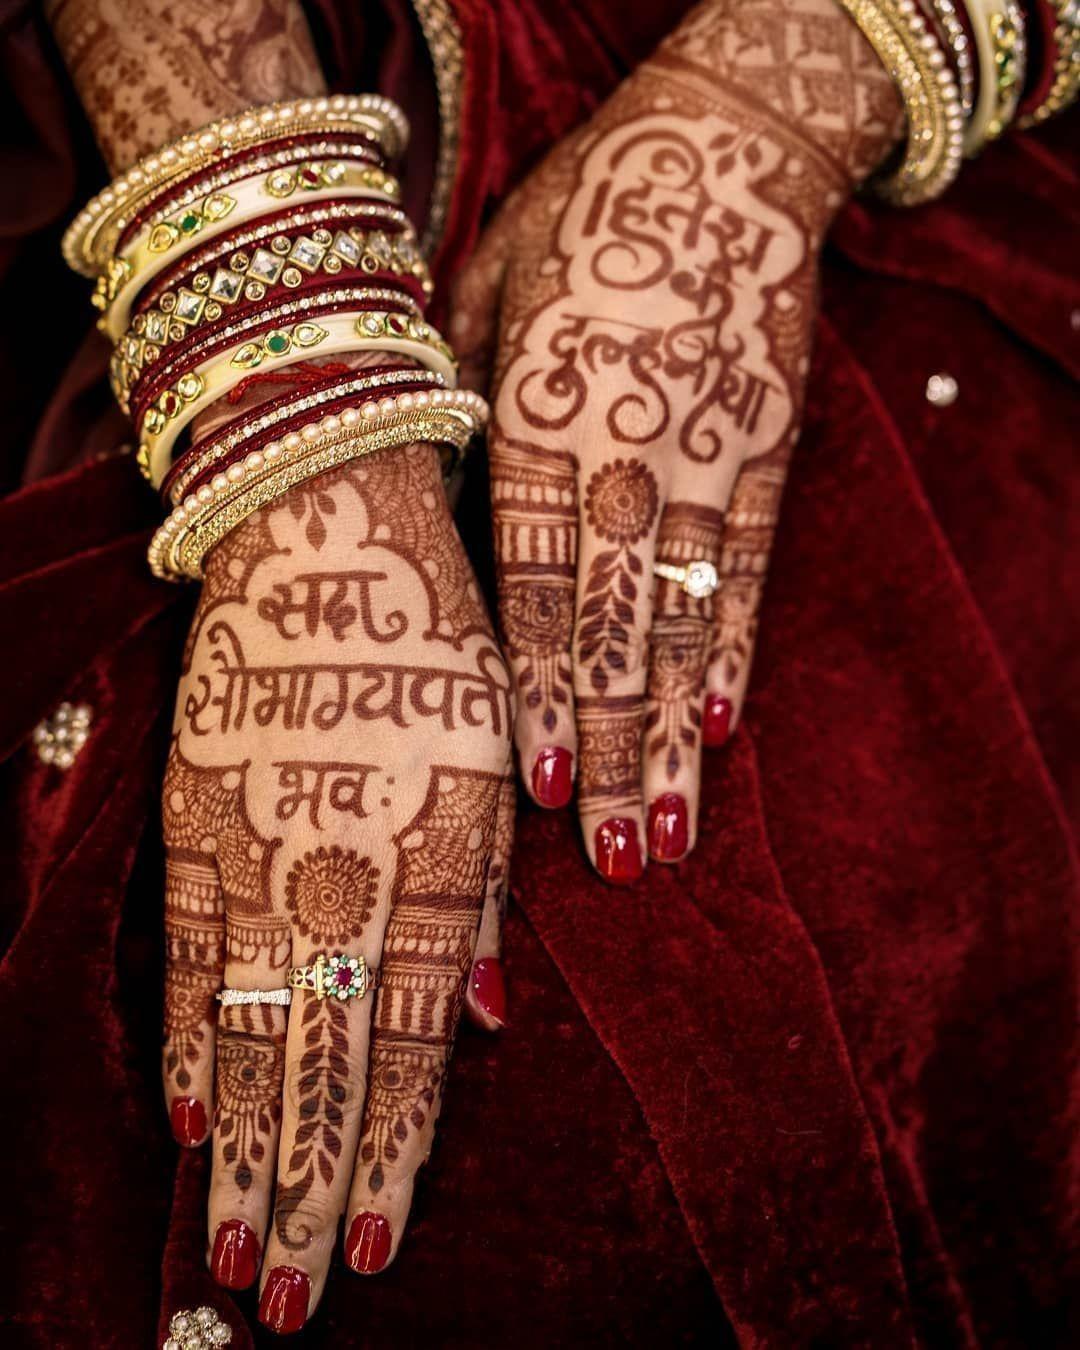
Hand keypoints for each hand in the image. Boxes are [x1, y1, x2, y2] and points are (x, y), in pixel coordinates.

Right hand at [161, 444, 512, 1330]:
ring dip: (241, 1147)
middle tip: (283, 1303)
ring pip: (245, 1025)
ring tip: (232, 1251)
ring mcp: (251, 842)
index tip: (369, 1246)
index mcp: (430, 851)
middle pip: (317, 1058)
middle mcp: (337, 864)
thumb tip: (486, 1025)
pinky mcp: (193, 810)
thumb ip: (482, 900)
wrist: (321, 522)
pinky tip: (187, 1117)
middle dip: (304, 1185)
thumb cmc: (435, 636)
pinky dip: (187, 1040)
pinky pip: (186, 949)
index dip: (387, 1149)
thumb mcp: (489, 755)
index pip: (408, 1040)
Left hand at [452, 0, 899, 879]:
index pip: (538, 584)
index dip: (543, 688)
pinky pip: (747, 566)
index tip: (542, 782)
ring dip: (679, 731)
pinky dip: (736, 647)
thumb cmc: (578, 216)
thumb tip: (433, 520)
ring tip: (670, 828)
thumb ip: (463, 413)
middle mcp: (627, 453)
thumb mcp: (484, 293)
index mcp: (544, 416)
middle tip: (612, 855)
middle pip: (615, 628)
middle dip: (613, 748)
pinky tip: (727, 723)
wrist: (722, 145)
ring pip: (686, 618)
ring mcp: (708, 457)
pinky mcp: (767, 451)